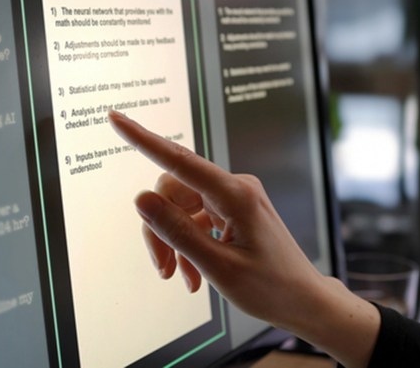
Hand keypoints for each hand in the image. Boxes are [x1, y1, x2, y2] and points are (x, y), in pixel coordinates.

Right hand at [108, 110, 378, 367]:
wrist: (303, 300)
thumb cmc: (270, 287)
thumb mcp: (218, 266)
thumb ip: (177, 232)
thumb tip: (141, 199)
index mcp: (235, 194)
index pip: (179, 160)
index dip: (143, 139)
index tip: (116, 118)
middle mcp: (234, 187)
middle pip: (173, 192)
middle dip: (160, 229)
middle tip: (162, 269)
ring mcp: (234, 197)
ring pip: (180, 208)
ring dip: (174, 243)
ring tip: (182, 277)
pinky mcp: (233, 210)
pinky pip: (195, 218)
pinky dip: (188, 245)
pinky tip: (194, 275)